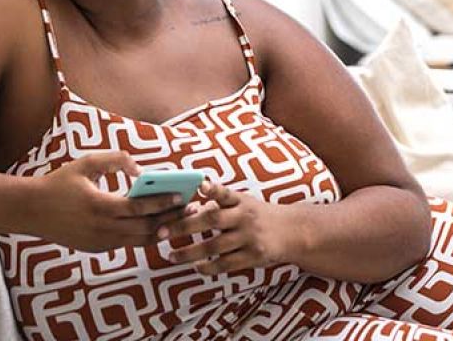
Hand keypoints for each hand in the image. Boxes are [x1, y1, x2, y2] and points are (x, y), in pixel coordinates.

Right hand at [30, 151, 188, 251]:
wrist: (31, 210)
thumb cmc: (60, 182)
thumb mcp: (86, 163)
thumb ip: (115, 160)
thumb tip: (141, 171)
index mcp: (99, 206)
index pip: (140, 208)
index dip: (163, 203)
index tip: (183, 196)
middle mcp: (101, 229)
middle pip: (145, 227)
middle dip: (170, 218)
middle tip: (191, 209)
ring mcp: (99, 243)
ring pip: (139, 241)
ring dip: (162, 230)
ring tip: (179, 219)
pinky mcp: (96, 249)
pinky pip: (127, 244)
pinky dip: (145, 237)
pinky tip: (158, 226)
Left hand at [157, 181, 297, 274]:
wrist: (291, 231)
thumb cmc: (258, 214)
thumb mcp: (244, 202)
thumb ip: (221, 203)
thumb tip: (192, 203)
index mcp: (241, 201)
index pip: (225, 192)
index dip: (213, 188)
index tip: (200, 186)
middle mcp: (245, 217)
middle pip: (212, 220)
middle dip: (185, 226)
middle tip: (161, 231)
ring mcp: (250, 237)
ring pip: (215, 246)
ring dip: (190, 252)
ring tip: (171, 255)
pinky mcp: (253, 256)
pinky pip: (227, 264)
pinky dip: (209, 266)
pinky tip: (196, 267)